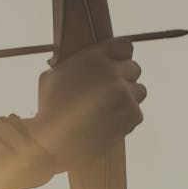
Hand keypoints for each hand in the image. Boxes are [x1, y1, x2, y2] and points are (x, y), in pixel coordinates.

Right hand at [27, 39, 144, 167]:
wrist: (53, 141)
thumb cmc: (48, 109)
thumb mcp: (51, 76)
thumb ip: (73, 65)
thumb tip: (80, 63)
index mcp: (93, 58)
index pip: (125, 47)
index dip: (120, 56)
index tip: (115, 65)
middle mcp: (112, 72)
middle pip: (134, 68)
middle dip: (124, 79)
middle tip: (109, 92)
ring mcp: (124, 93)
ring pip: (139, 91)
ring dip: (127, 98)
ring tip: (107, 110)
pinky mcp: (132, 114)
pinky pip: (137, 112)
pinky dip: (125, 118)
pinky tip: (108, 123)